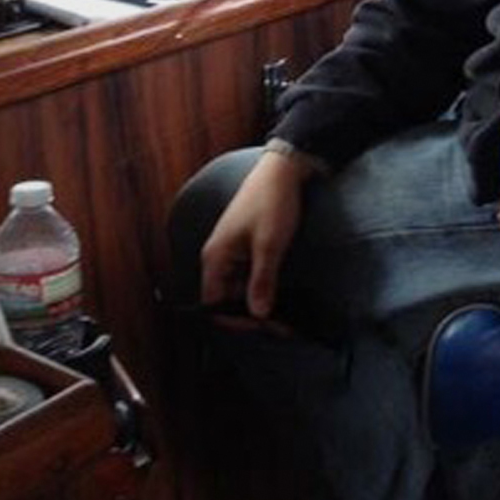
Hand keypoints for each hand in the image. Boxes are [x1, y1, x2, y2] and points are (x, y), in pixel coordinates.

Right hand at [199, 147, 317, 319]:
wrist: (283, 171)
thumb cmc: (272, 203)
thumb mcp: (270, 245)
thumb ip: (262, 281)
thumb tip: (257, 314)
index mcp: (215, 257)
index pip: (213, 303)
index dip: (234, 320)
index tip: (261, 328)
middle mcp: (219, 258)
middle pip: (228, 299)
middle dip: (251, 315)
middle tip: (282, 326)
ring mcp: (233, 253)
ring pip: (241, 289)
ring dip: (260, 302)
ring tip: (286, 317)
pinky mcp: (247, 248)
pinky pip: (251, 276)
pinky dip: (265, 287)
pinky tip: (282, 295)